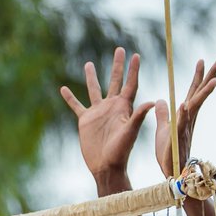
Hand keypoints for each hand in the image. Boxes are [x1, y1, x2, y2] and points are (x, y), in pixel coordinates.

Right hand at [60, 47, 153, 182]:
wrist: (106, 166)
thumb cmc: (121, 151)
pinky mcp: (85, 121)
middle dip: (117, 66)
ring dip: (92, 77)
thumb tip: (151, 101)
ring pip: (94, 89)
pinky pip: (76, 106)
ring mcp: (98, 113)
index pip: (130, 84)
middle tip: (120, 49)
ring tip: (89, 63)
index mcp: (124, 107)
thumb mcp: (130, 132)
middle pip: (115, 81)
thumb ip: (138, 116)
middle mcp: (111, 107)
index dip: (133, 70)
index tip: (135, 55)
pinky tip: (63, 88)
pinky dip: (70, 98)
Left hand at [155, 57, 215, 176]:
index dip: (198, 77)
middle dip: (211, 76)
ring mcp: (185, 127)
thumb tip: (160, 100)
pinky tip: (185, 104)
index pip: (193, 92)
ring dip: (204, 93)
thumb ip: (164, 114)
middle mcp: (189, 118)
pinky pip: (181, 124)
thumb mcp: (164, 128)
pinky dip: (183, 114)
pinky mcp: (178, 137)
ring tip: (214, 80)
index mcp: (185, 115)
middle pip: (200, 93)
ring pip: (196, 106)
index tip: (202, 60)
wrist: (171, 171)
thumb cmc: (169, 152)